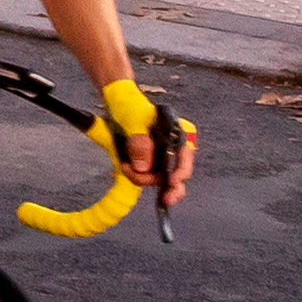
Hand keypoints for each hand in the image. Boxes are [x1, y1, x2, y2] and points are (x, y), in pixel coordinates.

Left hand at [99, 76, 195, 208]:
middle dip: (169, 187)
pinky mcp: (148, 161)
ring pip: (161, 177)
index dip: (182, 172)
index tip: (172, 182)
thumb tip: (143, 168)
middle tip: (164, 200)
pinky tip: (127, 172)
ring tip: (125, 168)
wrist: (117, 102)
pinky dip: (138, 177)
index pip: (185, 156)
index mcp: (176, 133)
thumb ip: (139, 142)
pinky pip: (147, 174)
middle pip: (177, 172)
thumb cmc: (129, 107)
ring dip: (145, 178)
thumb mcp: (133, 121)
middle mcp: (172, 146)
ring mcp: (161, 155)